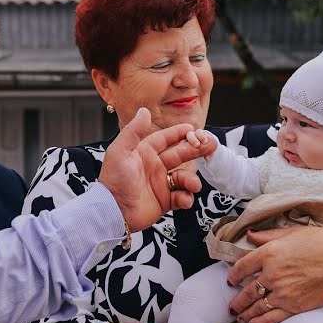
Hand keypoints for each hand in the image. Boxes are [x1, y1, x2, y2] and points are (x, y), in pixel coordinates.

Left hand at [99, 108, 214, 231]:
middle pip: (180, 155)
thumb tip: (144, 111)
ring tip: (192, 185)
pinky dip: (186, 198)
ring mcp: (160, 184)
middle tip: (209, 147)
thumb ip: (133, 131)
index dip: (179, 133)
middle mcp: (154, 167)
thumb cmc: (113, 181)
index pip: (165, 139)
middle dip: (195, 151)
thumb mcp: (120, 152)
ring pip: (184, 177)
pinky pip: (181, 197)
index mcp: (144, 153)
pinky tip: (183, 199)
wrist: (112, 211)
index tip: (193, 129)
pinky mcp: (164, 201)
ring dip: (191, 180)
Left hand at [227, 226, 322, 322]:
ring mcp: (283, 292)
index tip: (231, 279)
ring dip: (245, 313)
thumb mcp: (294, 232)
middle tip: (231, 305)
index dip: (233, 274)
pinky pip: (271, 318)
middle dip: (236, 300)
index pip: (242, 266)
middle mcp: (272, 274)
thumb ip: (268, 236)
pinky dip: (260, 322)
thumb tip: (249, 235)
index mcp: (270, 253)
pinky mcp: (295, 307)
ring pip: (256, 307)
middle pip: (247, 290)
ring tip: (239, 316)